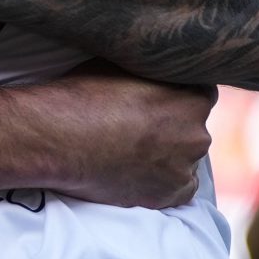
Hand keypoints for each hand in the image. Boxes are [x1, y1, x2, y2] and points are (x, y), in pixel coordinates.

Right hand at [32, 66, 217, 208]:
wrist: (58, 139)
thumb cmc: (85, 95)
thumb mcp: (123, 64)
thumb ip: (151, 70)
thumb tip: (153, 63)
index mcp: (192, 96)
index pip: (200, 92)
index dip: (177, 95)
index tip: (156, 100)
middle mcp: (197, 133)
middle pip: (193, 127)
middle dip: (173, 126)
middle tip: (139, 127)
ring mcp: (184, 167)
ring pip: (184, 158)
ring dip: (167, 155)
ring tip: (131, 151)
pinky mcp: (170, 195)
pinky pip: (179, 188)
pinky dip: (162, 182)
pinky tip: (135, 171)